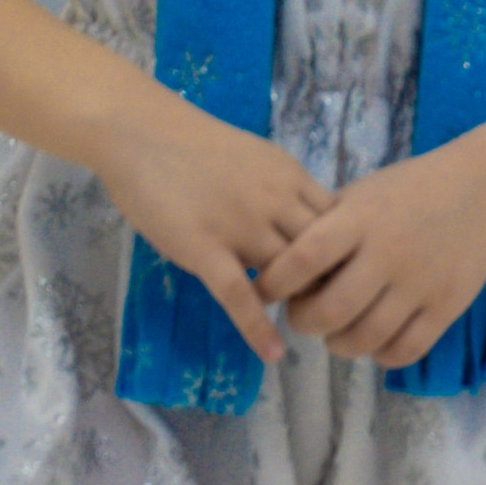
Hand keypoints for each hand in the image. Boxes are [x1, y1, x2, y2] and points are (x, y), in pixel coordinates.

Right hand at [90, 95, 330, 367]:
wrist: (139, 130)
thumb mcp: (256, 157)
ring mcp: (240, 225)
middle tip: (329, 307)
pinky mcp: (204, 248)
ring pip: (288, 275)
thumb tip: (305, 223)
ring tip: (302, 327)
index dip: (346, 253)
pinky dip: (258, 328)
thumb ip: (283, 190)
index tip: (347, 275)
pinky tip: (271, 353)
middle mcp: (274, 200)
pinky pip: (240, 296)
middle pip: (323, 253)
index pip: (339, 223)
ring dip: (295, 302)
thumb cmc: (192, 144)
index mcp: (290, 176)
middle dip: (329, 283)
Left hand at [257, 145, 485, 365]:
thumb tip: (279, 264)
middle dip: (304, 322)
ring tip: (336, 332)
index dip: (275, 282)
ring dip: (338, 344)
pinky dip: (379, 355)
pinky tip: (374, 340)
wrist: (483, 190)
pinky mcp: (446, 306)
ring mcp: (420, 283)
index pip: (304, 258)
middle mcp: (389, 253)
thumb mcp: (363, 193)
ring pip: (364, 338)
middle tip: (303, 316)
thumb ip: (325, 225)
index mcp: (361, 219)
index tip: (266, 291)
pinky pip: (404, 350)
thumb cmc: (411, 190)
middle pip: (330, 310)